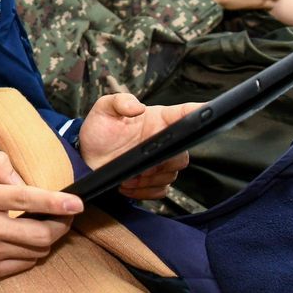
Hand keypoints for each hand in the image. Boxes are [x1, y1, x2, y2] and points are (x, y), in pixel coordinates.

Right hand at [0, 150, 83, 283]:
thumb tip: (23, 181)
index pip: (26, 199)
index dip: (56, 202)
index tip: (77, 203)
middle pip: (40, 233)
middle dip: (61, 225)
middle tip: (65, 216)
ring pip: (36, 250)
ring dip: (47, 238)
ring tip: (42, 226)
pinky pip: (25, 264)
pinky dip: (32, 253)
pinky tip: (25, 242)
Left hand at [78, 93, 198, 199]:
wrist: (86, 156)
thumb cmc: (99, 130)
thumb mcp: (104, 109)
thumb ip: (119, 101)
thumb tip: (137, 106)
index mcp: (158, 119)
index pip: (185, 114)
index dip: (198, 113)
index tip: (206, 112)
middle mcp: (163, 140)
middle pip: (182, 154)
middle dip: (162, 162)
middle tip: (140, 164)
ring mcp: (159, 162)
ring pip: (171, 174)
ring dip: (149, 178)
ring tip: (127, 174)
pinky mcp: (153, 180)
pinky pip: (161, 190)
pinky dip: (145, 190)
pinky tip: (128, 184)